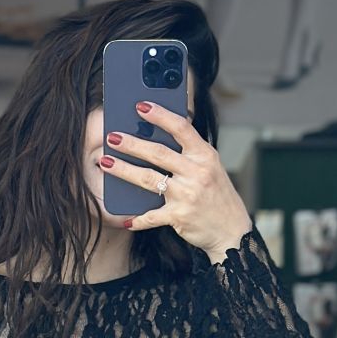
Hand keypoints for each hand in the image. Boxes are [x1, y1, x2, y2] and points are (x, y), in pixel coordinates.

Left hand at [98, 101, 251, 258]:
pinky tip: (125, 218)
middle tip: (111, 136)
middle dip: (131, 143)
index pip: (181, 128)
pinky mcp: (179, 216)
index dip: (160, 115)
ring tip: (104, 162)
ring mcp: (187, 195)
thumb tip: (156, 135)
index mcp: (205, 156)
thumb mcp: (211, 168)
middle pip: (158, 153)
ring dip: (123, 170)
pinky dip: (136, 218)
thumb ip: (189, 153)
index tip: (140, 106)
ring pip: (148, 179)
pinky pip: (151, 216)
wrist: (232, 231)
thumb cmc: (218, 196)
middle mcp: (197, 172)